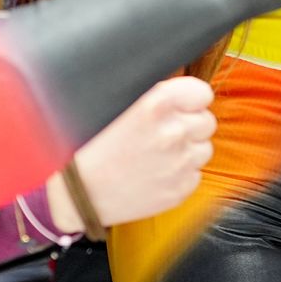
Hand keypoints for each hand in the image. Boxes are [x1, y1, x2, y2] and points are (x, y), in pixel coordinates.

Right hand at [45, 76, 214, 230]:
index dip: (190, 100)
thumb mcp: (115, 105)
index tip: (179, 107)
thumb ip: (151, 93)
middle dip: (189, 125)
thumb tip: (175, 88)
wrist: (74, 194)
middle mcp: (173, 132)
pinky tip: (153, 173)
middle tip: (162, 133)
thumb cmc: (88, 147)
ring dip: (187, 150)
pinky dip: (180, 174)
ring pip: (203, 149)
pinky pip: (194, 174)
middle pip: (206, 121)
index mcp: (156, 104)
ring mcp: (179, 163)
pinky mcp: (180, 189)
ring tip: (155, 154)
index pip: (202, 93)